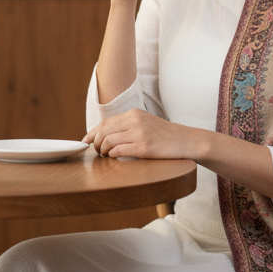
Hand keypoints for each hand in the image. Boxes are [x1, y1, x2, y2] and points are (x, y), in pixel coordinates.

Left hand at [84, 108, 206, 160]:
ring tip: (104, 155)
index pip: (106, 122)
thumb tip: (106, 135)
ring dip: (102, 150)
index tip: (86, 140)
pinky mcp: (144, 147)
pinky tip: (114, 157)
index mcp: (134, 114)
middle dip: (94, 142)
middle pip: (104, 130)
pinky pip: (118, 151)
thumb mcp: (146, 123)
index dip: (93, 132)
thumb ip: (129, 126)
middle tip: (95, 151)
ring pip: (108, 141)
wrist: (186, 141)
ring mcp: (139, 133)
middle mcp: (135, 121)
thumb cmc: (166, 136)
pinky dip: (112, 155)